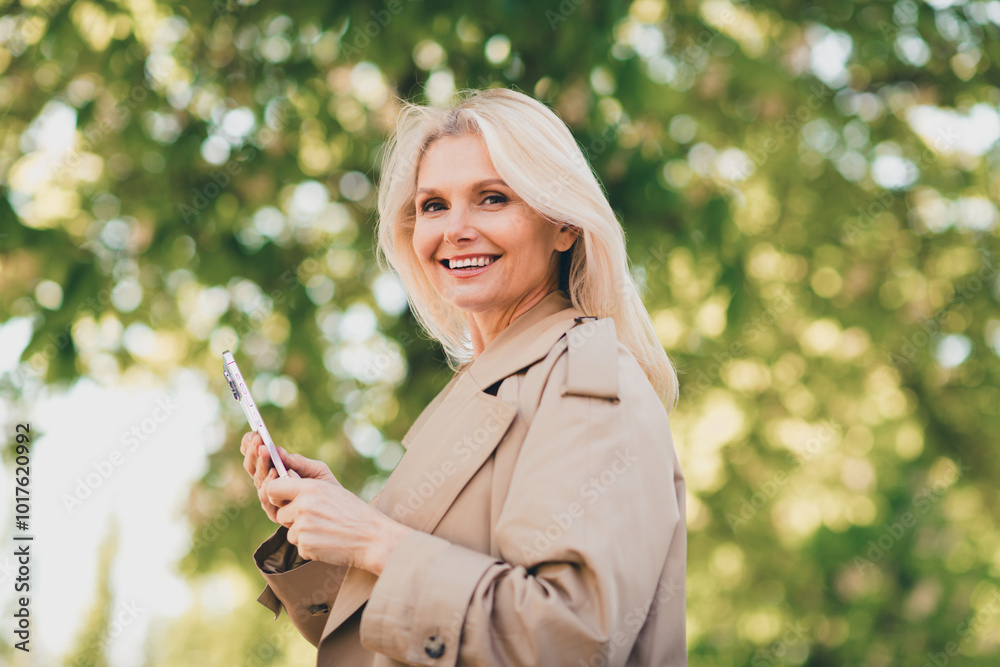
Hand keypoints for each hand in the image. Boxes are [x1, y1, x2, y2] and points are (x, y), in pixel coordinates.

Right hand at [240, 431, 334, 522]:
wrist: (339, 513)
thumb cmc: (327, 488)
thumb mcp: (316, 469)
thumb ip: (298, 461)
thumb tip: (277, 450)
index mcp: (276, 471)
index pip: (257, 457)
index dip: (250, 446)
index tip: (253, 433)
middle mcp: (269, 484)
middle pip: (253, 468)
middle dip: (254, 453)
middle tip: (258, 440)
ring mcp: (271, 498)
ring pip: (258, 481)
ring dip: (261, 465)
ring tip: (265, 451)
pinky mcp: (275, 513)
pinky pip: (267, 498)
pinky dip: (269, 484)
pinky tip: (274, 472)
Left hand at [266, 477, 413, 574]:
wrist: (372, 537)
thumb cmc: (353, 510)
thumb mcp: (331, 488)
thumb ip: (304, 481)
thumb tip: (283, 475)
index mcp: (309, 488)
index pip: (273, 488)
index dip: (276, 494)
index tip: (285, 498)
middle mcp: (303, 506)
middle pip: (280, 513)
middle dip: (293, 517)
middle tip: (316, 517)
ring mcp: (303, 528)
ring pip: (289, 531)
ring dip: (302, 532)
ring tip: (325, 528)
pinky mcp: (305, 546)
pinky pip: (299, 545)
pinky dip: (310, 545)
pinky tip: (327, 540)